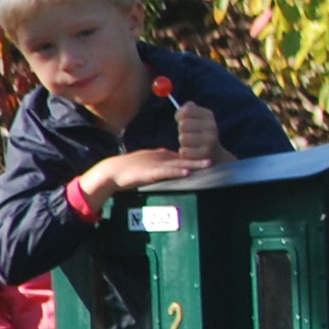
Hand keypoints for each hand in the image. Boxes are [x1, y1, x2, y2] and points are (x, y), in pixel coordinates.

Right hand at [82, 148, 205, 199]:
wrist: (112, 172)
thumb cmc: (129, 170)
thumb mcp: (149, 164)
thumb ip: (161, 165)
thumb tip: (175, 167)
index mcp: (161, 156)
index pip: (182, 156)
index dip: (196, 156)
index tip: (211, 157)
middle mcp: (161, 159)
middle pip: (184, 158)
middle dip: (200, 159)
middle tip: (215, 159)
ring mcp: (156, 165)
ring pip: (178, 164)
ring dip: (194, 164)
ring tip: (208, 164)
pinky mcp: (150, 173)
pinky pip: (165, 172)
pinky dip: (176, 171)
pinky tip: (187, 171)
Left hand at [171, 100, 218, 159]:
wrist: (214, 154)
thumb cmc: (198, 134)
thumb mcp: (195, 119)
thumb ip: (187, 110)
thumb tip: (188, 104)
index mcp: (208, 115)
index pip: (187, 110)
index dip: (179, 116)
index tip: (182, 120)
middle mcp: (212, 126)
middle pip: (183, 125)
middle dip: (182, 131)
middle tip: (190, 135)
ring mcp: (210, 140)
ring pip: (183, 138)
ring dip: (184, 143)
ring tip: (192, 144)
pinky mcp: (206, 153)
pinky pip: (184, 151)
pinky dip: (185, 153)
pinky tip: (193, 153)